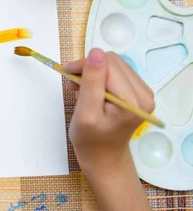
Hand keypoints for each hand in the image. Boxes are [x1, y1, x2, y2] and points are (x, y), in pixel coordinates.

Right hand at [64, 49, 154, 172]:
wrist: (103, 157)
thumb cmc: (91, 140)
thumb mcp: (85, 113)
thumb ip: (91, 82)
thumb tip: (96, 53)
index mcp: (133, 101)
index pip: (108, 64)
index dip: (85, 65)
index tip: (66, 73)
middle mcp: (144, 94)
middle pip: (113, 61)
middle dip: (89, 68)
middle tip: (72, 83)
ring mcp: (143, 93)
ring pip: (114, 64)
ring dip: (93, 72)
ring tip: (80, 88)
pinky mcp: (137, 92)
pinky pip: (117, 72)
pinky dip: (100, 76)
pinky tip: (91, 89)